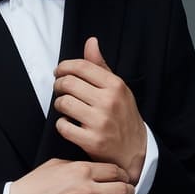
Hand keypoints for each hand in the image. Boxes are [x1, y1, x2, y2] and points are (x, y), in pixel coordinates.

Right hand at [9, 158, 133, 193]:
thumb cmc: (32, 188)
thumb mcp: (54, 165)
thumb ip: (77, 164)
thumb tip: (93, 168)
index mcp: (81, 171)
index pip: (115, 171)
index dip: (122, 176)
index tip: (122, 179)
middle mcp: (86, 190)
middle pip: (123, 190)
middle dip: (127, 192)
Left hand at [53, 36, 147, 181]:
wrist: (136, 152)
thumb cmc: (123, 116)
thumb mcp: (118, 89)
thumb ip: (101, 66)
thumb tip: (91, 42)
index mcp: (115, 85)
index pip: (81, 67)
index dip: (64, 67)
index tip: (59, 72)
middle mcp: (108, 101)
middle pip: (68, 83)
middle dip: (58, 85)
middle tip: (60, 90)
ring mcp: (100, 122)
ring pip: (63, 103)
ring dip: (59, 104)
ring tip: (65, 107)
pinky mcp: (92, 141)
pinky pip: (63, 126)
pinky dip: (61, 124)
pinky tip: (68, 124)